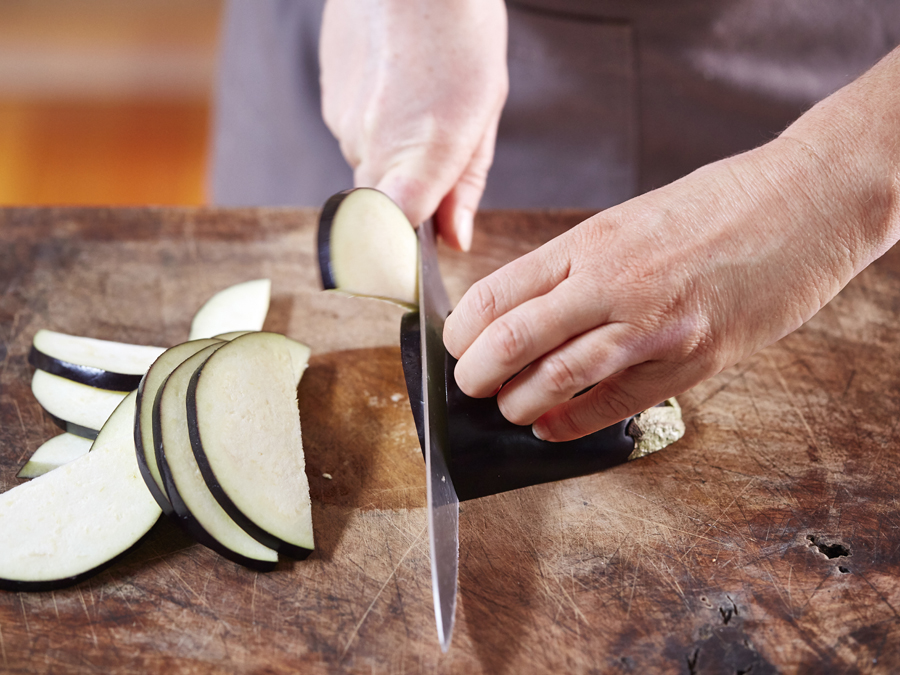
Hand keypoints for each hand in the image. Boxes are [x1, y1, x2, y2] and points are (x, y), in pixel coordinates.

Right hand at [320, 0, 507, 249]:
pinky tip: (395, 83)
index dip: (404, 251)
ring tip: (421, 100)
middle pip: (384, 204)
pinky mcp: (328, 100)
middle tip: (444, 145)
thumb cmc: (461, 34)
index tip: (418, 255)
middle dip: (411, 191)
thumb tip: (455, 241)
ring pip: (368, 162)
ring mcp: (341, 125)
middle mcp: (368, 152)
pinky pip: (352, 131)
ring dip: (393, 149)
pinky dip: (374, 120)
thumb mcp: (483, 116)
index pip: (394, 241)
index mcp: (418, 162)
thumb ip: (465, 186)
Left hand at [444, 114, 899, 439]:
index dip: (463, 331)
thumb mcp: (631, 220)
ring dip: (518, 404)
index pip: (497, 293)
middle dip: (476, 374)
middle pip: (514, 341)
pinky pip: (615, 404)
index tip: (457, 345)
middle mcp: (614, 282)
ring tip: (506, 408)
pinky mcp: (693, 361)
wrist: (808, 201)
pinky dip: (572, 424)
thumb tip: (526, 310)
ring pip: (558, 379)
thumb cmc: (717, 206)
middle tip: (468, 386)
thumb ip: (578, 266)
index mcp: (592, 242)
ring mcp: (654, 326)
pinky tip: (552, 428)